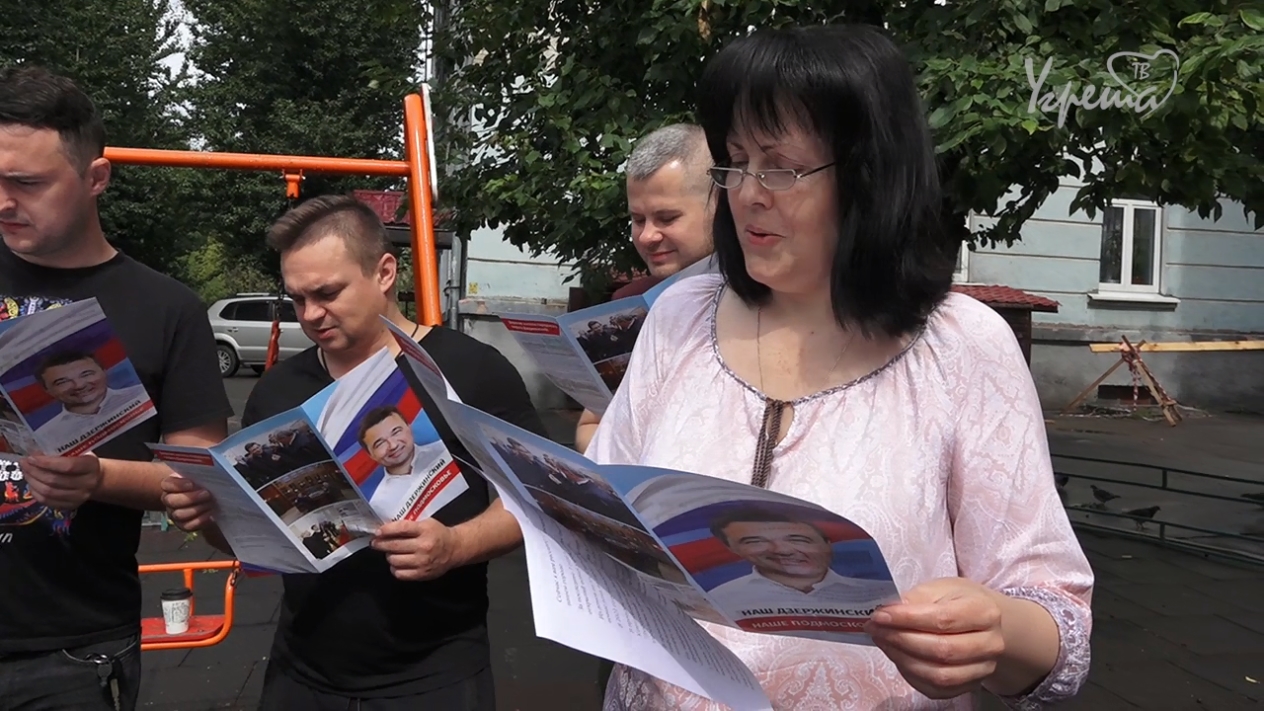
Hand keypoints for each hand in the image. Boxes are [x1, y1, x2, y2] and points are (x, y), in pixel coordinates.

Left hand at [21, 453, 102, 510]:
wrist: (96, 478)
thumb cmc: (83, 460)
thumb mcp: (78, 451)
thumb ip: (61, 452)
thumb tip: (35, 453)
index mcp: (91, 466)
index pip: (67, 466)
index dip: (47, 463)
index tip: (32, 457)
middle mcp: (87, 483)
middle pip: (55, 480)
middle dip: (35, 471)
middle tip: (24, 463)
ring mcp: (80, 497)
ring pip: (49, 492)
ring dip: (32, 481)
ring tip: (26, 472)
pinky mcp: (71, 506)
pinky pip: (47, 501)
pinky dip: (35, 492)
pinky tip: (32, 483)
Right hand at [160, 474, 217, 530]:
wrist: (205, 495)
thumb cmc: (201, 482)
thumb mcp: (199, 475)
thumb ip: (199, 473)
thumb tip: (209, 470)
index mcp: (170, 485)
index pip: (167, 484)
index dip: (178, 485)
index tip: (191, 483)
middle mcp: (169, 500)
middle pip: (172, 501)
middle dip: (191, 498)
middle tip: (207, 494)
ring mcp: (174, 513)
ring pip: (179, 514)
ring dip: (196, 509)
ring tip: (210, 504)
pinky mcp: (183, 524)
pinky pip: (187, 526)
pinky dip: (199, 521)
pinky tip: (210, 515)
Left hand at [371, 518, 458, 581]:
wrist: (454, 549)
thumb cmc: (437, 534)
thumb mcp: (426, 523)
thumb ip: (408, 525)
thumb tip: (385, 530)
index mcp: (425, 530)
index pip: (401, 529)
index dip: (386, 531)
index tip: (377, 532)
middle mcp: (424, 546)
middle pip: (394, 546)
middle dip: (381, 544)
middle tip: (375, 543)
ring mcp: (422, 562)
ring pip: (394, 560)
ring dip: (389, 556)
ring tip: (391, 553)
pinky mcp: (422, 574)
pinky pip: (400, 574)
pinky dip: (395, 568)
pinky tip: (398, 563)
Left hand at [865, 577, 1005, 699]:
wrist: (985, 624)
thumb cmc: (959, 601)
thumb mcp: (941, 588)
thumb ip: (916, 599)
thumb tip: (888, 612)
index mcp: (984, 612)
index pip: (943, 620)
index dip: (907, 619)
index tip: (879, 615)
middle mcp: (990, 644)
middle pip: (941, 650)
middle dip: (900, 640)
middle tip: (875, 629)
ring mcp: (983, 669)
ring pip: (939, 675)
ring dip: (902, 659)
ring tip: (882, 642)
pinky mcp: (970, 686)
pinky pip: (936, 689)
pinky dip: (910, 675)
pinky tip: (897, 656)